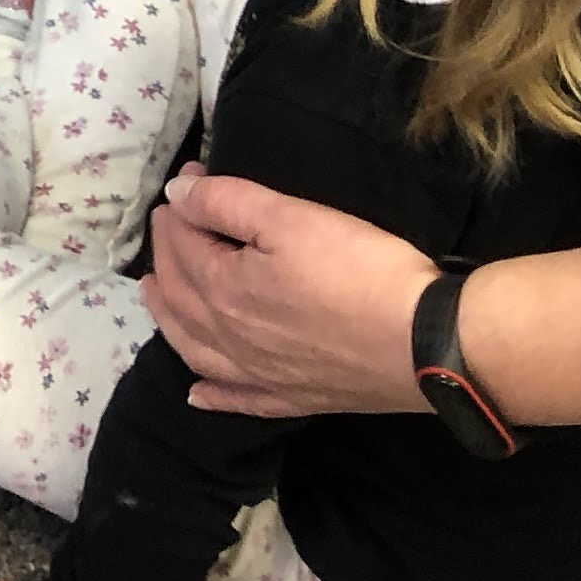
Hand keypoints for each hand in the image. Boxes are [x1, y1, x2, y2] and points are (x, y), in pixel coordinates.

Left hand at [142, 169, 434, 416]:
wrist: (426, 344)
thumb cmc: (358, 270)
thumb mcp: (291, 217)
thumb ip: (226, 201)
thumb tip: (176, 193)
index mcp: (221, 290)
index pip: (181, 244)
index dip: (180, 206)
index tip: (190, 180)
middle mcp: (228, 338)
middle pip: (178, 294)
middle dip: (166, 254)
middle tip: (170, 225)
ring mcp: (259, 375)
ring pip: (193, 347)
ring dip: (168, 317)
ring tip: (155, 293)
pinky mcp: (294, 399)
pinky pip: (236, 400)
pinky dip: (209, 394)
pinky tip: (196, 394)